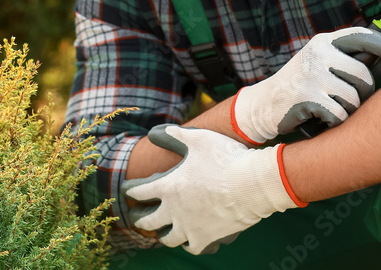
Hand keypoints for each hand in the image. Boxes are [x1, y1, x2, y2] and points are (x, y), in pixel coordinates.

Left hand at [122, 125, 302, 254]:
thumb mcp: (199, 138)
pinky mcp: (206, 238)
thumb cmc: (225, 158)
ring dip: (162, 234)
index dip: (131, 191)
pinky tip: (188, 241)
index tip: (128, 190)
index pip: (139, 192)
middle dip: (140, 219)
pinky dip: (188, 244)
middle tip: (137, 217)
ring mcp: (189, 227)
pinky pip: (191, 247)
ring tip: (162, 232)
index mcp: (168, 186)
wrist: (252, 184)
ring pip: (168, 238)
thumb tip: (154, 132)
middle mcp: (174, 210)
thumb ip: (175, 135)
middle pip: (148, 221)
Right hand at [232, 26, 380, 142]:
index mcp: (323, 42)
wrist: (263, 105)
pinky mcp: (306, 96)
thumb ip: (348, 62)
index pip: (361, 36)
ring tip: (331, 108)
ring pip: (353, 98)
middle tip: (349, 100)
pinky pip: (339, 114)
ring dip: (347, 110)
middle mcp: (318, 53)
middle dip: (363, 93)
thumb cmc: (302, 86)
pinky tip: (321, 118)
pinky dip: (334, 122)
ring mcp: (311, 74)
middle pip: (363, 75)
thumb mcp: (321, 65)